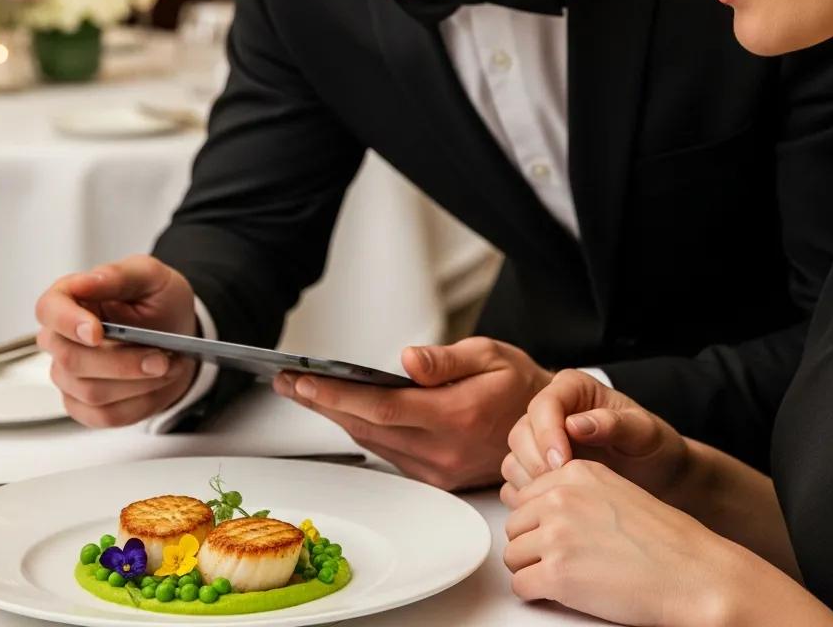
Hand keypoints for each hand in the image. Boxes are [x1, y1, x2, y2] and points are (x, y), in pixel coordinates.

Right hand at [35, 254, 198, 426]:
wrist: (178, 336)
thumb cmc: (159, 303)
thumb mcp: (152, 276)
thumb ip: (120, 275)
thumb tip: (86, 281)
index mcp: (71, 299)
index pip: (48, 309)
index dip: (67, 322)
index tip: (96, 331)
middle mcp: (62, 339)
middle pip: (71, 360)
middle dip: (123, 362)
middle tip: (161, 357)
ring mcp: (69, 376)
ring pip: (91, 392)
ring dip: (139, 382)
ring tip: (169, 365)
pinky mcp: (84, 405)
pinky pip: (106, 415)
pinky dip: (140, 401)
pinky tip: (158, 383)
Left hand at [272, 337, 552, 490]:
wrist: (545, 427)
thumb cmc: (517, 384)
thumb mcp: (489, 355)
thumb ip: (445, 360)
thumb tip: (407, 359)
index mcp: (456, 415)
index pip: (382, 407)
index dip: (338, 396)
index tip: (304, 382)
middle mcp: (443, 449)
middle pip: (368, 427)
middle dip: (322, 404)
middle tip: (287, 381)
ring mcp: (438, 468)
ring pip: (373, 442)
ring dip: (336, 417)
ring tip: (303, 390)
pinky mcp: (436, 476)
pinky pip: (388, 452)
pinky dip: (361, 430)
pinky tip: (342, 410)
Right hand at [501, 368, 691, 508]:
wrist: (660, 477)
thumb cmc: (654, 448)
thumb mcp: (643, 432)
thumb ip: (613, 424)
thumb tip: (576, 424)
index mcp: (572, 389)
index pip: (543, 405)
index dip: (547, 433)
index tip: (562, 461)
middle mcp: (550, 412)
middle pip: (521, 432)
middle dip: (537, 461)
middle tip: (560, 485)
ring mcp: (540, 443)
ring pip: (513, 459)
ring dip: (530, 481)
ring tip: (560, 499)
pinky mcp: (536, 471)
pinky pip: (515, 484)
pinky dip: (527, 498)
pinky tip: (552, 508)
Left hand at [504, 460, 736, 626]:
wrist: (694, 574)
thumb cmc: (663, 540)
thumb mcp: (614, 491)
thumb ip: (574, 491)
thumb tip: (538, 508)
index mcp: (573, 472)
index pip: (526, 496)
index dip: (538, 521)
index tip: (558, 538)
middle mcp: (559, 497)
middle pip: (514, 525)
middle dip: (531, 546)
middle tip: (562, 562)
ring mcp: (556, 535)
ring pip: (512, 555)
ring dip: (532, 570)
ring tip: (565, 578)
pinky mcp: (557, 575)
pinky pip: (520, 586)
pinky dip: (536, 594)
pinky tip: (564, 594)